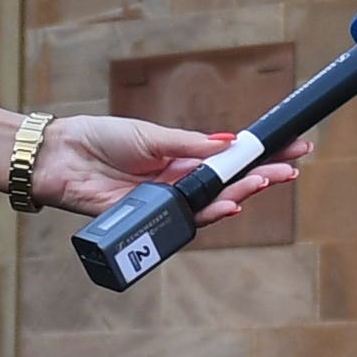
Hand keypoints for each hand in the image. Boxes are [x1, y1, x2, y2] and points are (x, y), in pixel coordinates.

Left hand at [0, 99, 295, 221]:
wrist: (61, 158)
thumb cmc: (101, 139)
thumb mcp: (152, 135)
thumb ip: (191, 144)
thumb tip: (231, 144)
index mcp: (183, 157)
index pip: (232, 159)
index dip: (262, 155)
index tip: (294, 147)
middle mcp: (179, 182)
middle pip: (230, 184)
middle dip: (263, 176)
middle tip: (291, 170)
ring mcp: (166, 202)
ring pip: (213, 204)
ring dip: (242, 195)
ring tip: (266, 182)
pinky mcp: (150, 220)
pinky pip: (186, 221)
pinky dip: (209, 215)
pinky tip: (229, 207)